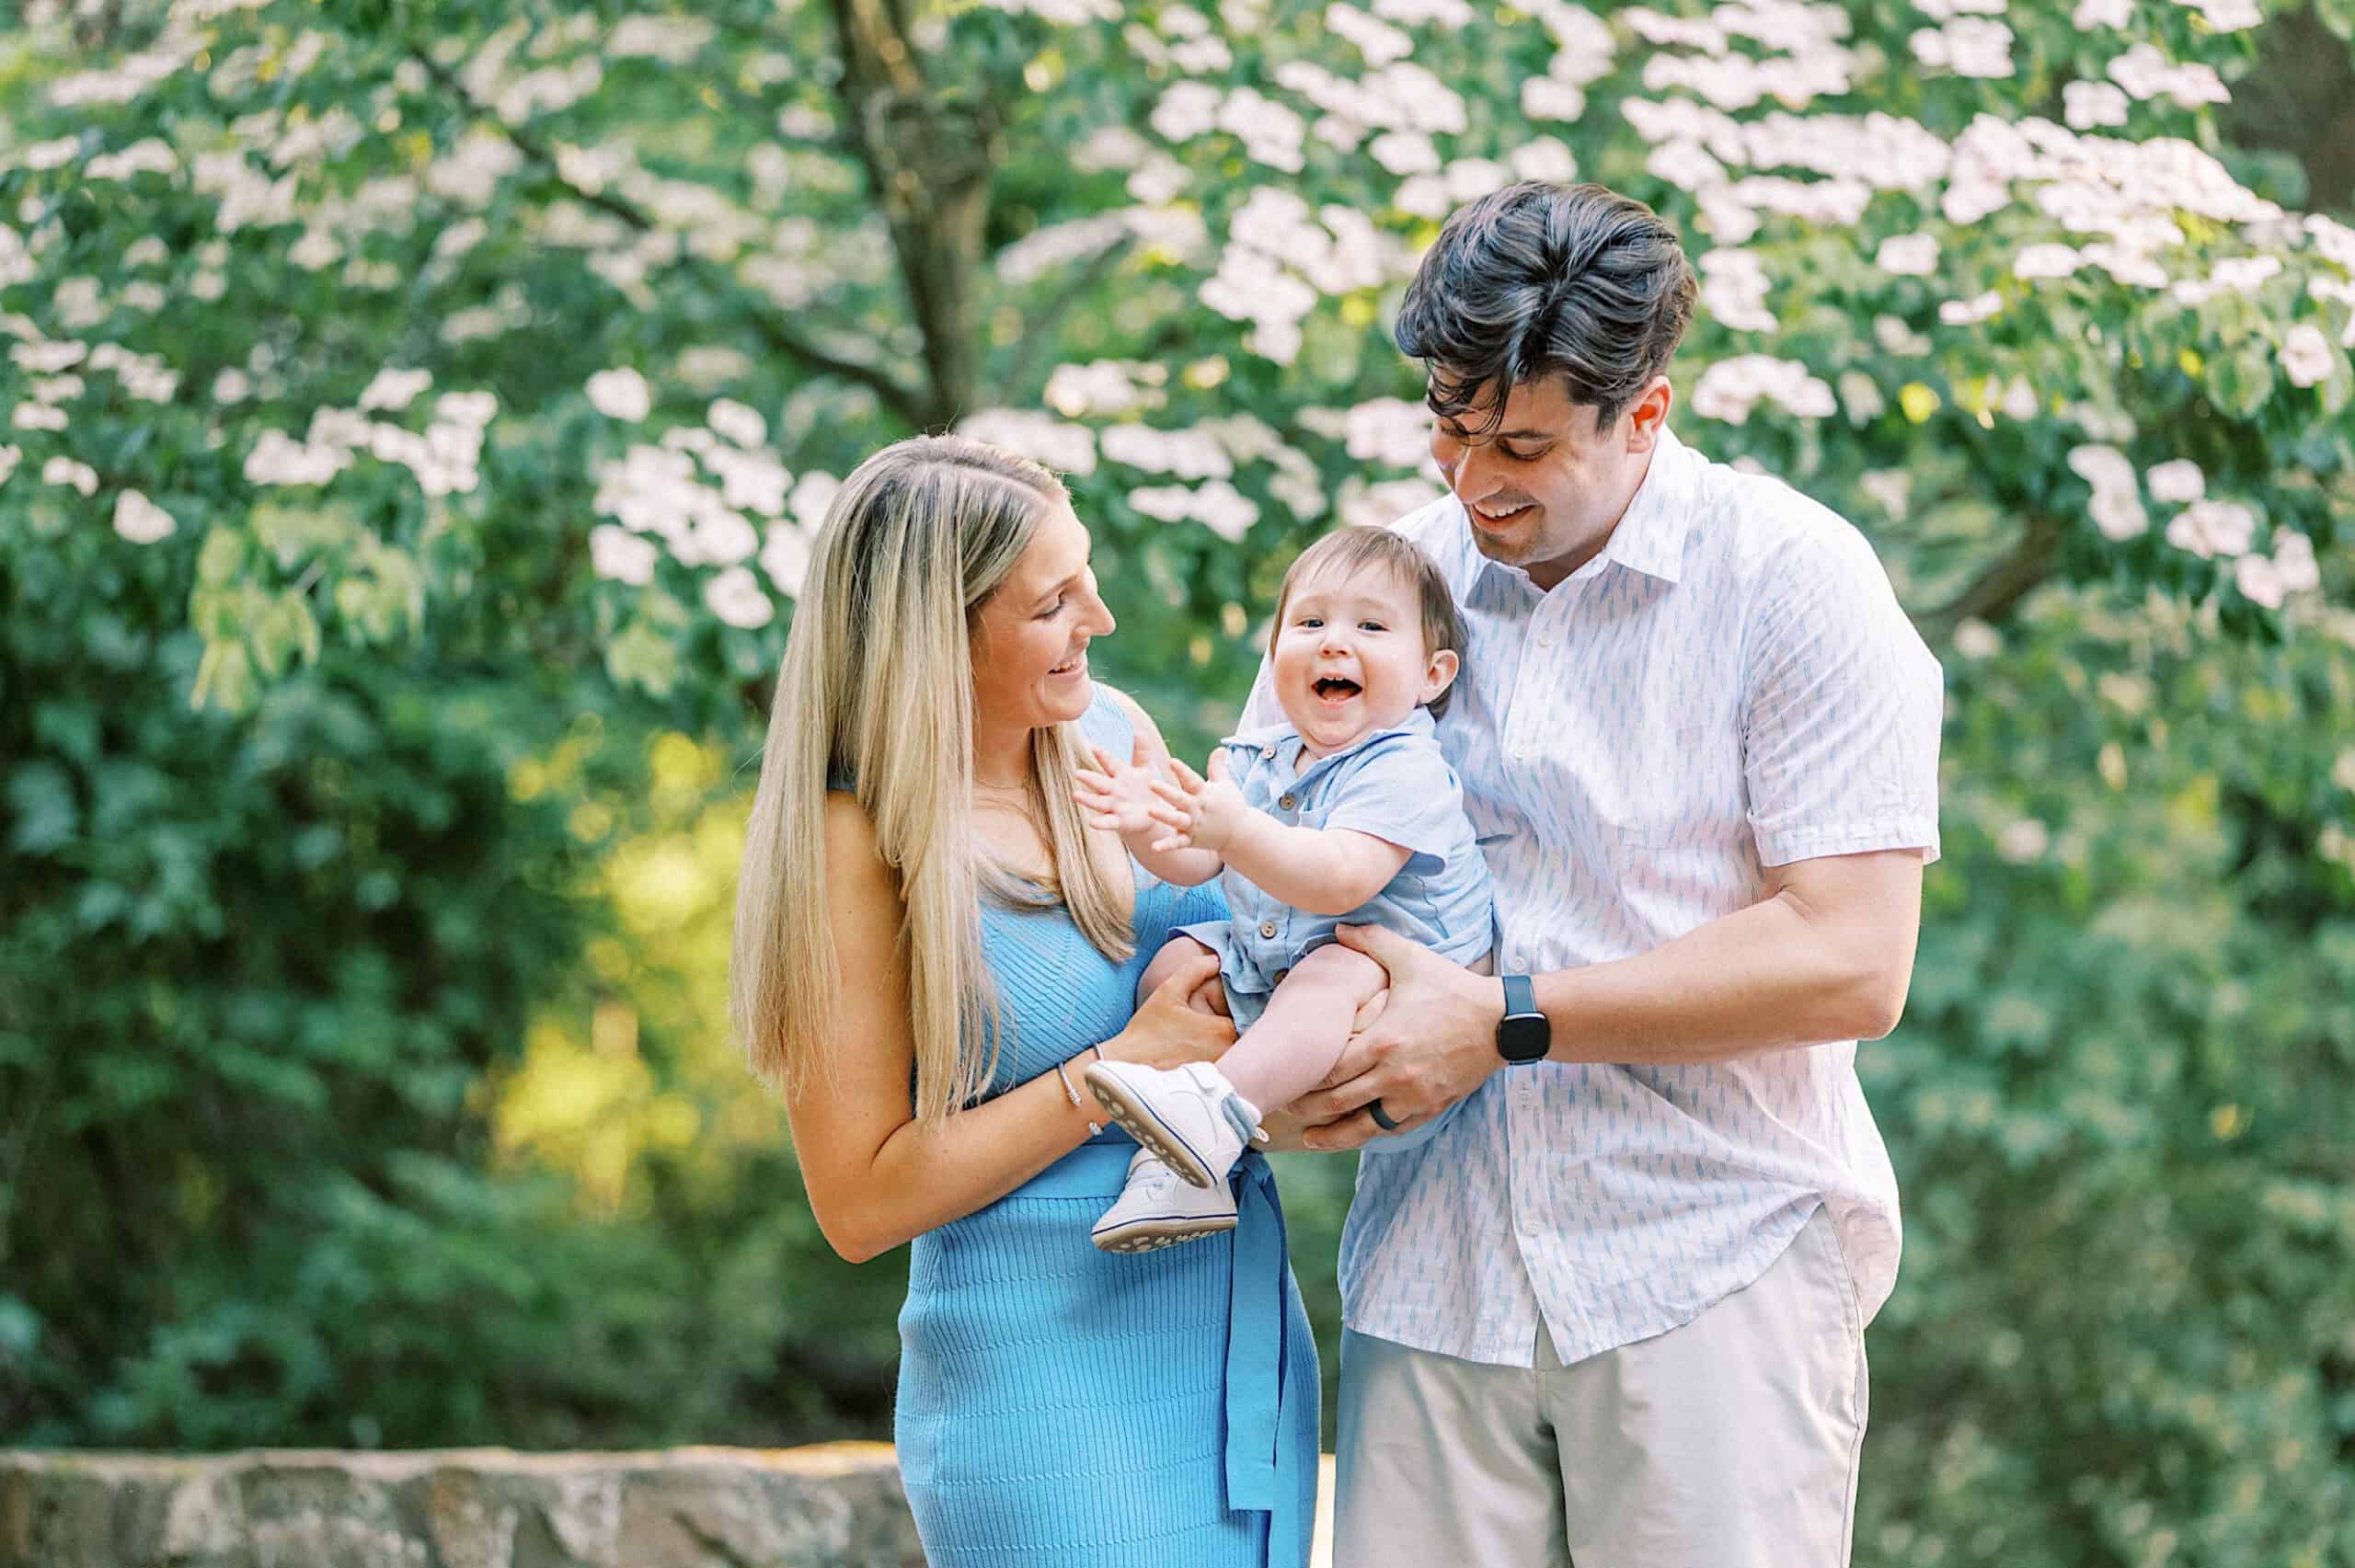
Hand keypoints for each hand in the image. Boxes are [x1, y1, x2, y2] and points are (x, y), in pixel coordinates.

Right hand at [1073, 736, 1171, 838]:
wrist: (1151, 814)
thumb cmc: (1145, 788)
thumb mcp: (1146, 768)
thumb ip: (1142, 751)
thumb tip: (1138, 730)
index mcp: (1120, 774)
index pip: (1110, 763)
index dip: (1102, 755)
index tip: (1093, 746)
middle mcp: (1113, 790)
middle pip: (1100, 782)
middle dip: (1089, 778)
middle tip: (1077, 773)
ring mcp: (1114, 806)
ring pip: (1098, 802)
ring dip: (1087, 799)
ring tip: (1076, 795)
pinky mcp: (1118, 821)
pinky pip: (1108, 822)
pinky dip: (1101, 823)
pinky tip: (1092, 823)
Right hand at [1100, 948, 1236, 1068]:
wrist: (1127, 1068)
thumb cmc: (1147, 1031)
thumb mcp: (1168, 992)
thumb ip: (1194, 971)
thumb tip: (1215, 959)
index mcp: (1221, 1030)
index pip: (1241, 1015)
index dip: (1228, 1010)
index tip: (1213, 1010)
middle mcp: (1226, 1054)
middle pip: (1240, 1035)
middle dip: (1227, 1027)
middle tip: (1205, 1025)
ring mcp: (1220, 1072)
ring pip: (1232, 1053)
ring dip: (1221, 1045)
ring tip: (1198, 1041)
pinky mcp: (1211, 1087)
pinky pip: (1223, 1069)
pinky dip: (1217, 1062)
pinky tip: (1195, 1057)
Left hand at [1145, 749, 1251, 853]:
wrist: (1240, 833)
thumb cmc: (1231, 805)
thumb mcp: (1226, 784)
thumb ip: (1218, 767)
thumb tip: (1220, 748)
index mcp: (1204, 794)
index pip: (1192, 780)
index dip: (1183, 771)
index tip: (1172, 762)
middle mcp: (1198, 809)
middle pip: (1180, 799)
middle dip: (1166, 792)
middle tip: (1151, 784)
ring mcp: (1194, 826)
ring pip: (1177, 820)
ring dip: (1164, 816)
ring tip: (1150, 810)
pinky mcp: (1191, 841)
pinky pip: (1177, 844)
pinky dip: (1166, 846)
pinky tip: (1154, 847)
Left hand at [1287, 925, 1504, 1151]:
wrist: (1500, 1022)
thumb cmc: (1453, 989)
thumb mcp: (1411, 959)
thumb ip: (1372, 941)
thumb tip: (1338, 928)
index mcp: (1383, 1041)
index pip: (1331, 1069)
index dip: (1305, 1076)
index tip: (1287, 1076)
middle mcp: (1395, 1075)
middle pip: (1338, 1102)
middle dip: (1308, 1107)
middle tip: (1286, 1107)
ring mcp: (1413, 1096)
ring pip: (1364, 1127)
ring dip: (1333, 1135)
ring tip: (1309, 1138)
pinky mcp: (1430, 1107)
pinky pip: (1392, 1128)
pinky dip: (1369, 1134)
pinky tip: (1353, 1135)